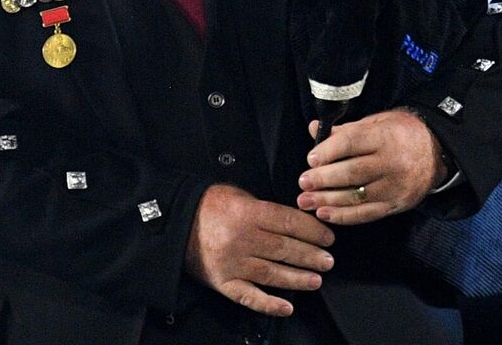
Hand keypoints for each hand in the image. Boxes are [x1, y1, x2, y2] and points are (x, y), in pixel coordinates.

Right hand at [184, 183, 333, 316]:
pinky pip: (249, 297)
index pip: (288, 222)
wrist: (174, 222)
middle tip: (328, 260)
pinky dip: (270, 304)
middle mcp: (240, 239)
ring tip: (316, 280)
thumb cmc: (207, 206)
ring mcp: (232, 263)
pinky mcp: (223, 282)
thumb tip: (296, 222)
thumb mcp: (238, 195)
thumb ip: (265, 209)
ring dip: (298, 279)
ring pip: (273, 274)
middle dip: (311, 256)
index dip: (313, 231)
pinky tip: (286, 306)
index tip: (327, 237)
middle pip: (285, 249)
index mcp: (246, 213)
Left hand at [297, 110, 448, 224]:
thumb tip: (313, 129)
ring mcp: (396, 186)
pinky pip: (368, 214)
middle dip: (324, 180)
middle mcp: (392, 163)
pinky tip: (325, 214)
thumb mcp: (376, 122)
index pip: (351, 143)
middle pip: (353, 173)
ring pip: (358, 196)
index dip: (328, 152)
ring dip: (328, 201)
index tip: (310, 160)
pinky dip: (345, 216)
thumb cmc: (400, 133)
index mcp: (384, 137)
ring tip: (305, 202)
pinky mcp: (397, 204)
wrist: (438, 151)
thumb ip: (345, 129)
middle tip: (303, 183)